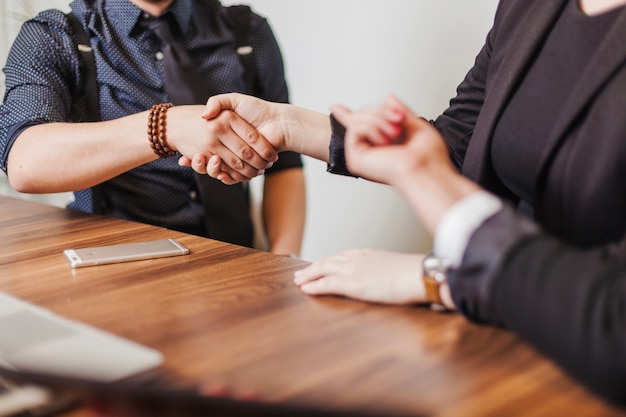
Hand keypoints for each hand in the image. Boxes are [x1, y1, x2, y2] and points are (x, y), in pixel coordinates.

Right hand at [179, 93, 288, 183]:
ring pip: (219, 169)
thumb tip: (204, 116)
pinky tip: (222, 174)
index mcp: (225, 131)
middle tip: (197, 157)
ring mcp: (237, 156)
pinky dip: (227, 177)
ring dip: (213, 169)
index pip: (207, 143)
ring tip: (205, 162)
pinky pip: (232, 176)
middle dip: (202, 162)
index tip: (191, 150)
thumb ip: (218, 102)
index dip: (198, 148)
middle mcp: (229, 144)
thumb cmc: (258, 109)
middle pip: (211, 158)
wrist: (281, 123)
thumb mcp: (234, 100)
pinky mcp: (246, 166)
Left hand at [293, 249, 426, 304]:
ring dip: (308, 275)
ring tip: (298, 281)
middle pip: (328, 261)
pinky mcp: (352, 283)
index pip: (342, 256)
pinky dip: (314, 285)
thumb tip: (384, 279)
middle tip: (300, 274)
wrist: (420, 274)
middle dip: (312, 267)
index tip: (320, 266)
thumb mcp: (395, 268)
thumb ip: (384, 271)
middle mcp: (357, 258)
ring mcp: (353, 269)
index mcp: (368, 254)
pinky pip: (326, 283)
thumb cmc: (415, 275)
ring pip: (323, 269)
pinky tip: (305, 289)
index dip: (328, 261)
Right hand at [333, 95, 451, 189]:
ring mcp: (361, 154)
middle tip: (399, 120)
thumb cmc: (428, 157)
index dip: (347, 116)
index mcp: (383, 146)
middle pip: (362, 115)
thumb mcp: (416, 125)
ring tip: (395, 133)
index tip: (335, 107)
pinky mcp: (355, 158)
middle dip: (382, 112)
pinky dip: (373, 129)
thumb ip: (400, 111)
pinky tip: (384, 141)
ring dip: (380, 119)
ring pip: (358, 119)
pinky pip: (355, 128)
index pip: (360, 127)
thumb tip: (388, 98)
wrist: (427, 169)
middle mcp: (371, 150)